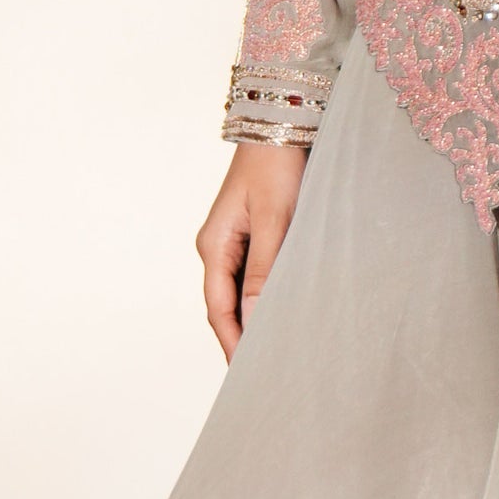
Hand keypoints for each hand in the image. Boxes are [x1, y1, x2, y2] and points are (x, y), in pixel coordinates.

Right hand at [197, 139, 307, 359]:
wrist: (282, 121)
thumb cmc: (278, 166)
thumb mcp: (274, 219)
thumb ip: (264, 270)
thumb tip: (254, 320)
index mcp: (214, 246)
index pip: (219, 311)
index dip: (233, 345)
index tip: (249, 377)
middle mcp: (218, 247)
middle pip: (225, 307)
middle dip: (242, 340)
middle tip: (266, 375)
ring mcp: (233, 241)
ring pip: (240, 293)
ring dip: (255, 321)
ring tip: (277, 352)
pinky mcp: (252, 233)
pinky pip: (255, 276)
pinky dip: (266, 297)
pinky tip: (284, 312)